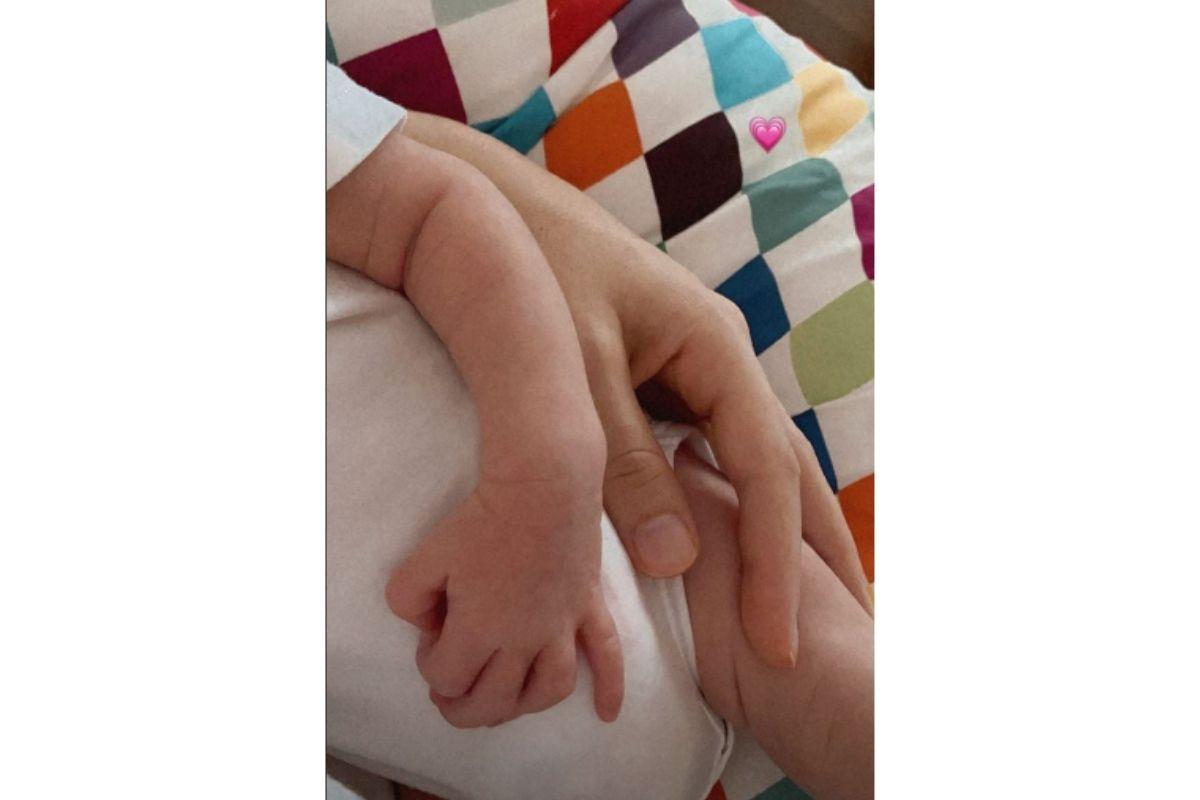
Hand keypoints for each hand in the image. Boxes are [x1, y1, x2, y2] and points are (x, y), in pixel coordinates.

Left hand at [384, 471, 622, 727]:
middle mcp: (525, 639)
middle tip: (449, 697)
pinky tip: (606, 713)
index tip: (429, 643)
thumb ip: (408, 601)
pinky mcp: (589, 606)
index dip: (430, 668)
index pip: (448, 678)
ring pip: (548, 690)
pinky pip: (607, 655)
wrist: (545, 482)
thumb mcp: (422, 557)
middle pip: (495, 699)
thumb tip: (426, 625)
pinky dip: (610, 689)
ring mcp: (563, 626)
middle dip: (464, 707)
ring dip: (522, 707)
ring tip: (504, 705)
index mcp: (481, 630)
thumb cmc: (482, 518)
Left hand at [546, 220, 872, 666]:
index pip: (765, 470)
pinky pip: (713, 456)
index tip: (778, 640)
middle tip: (859, 632)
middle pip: (787, 468)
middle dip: (819, 553)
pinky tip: (740, 553)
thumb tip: (677, 563)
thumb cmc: (534, 269)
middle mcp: (723, 360)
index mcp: (715, 347)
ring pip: (754, 465)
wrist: (498, 208)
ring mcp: (699, 370)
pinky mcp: (670, 382)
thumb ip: (622, 460)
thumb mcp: (575, 366)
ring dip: (784, 534)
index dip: (775, 560)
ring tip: (814, 608)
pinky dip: (734, 509)